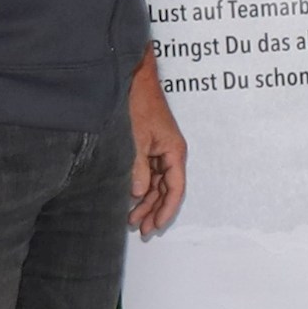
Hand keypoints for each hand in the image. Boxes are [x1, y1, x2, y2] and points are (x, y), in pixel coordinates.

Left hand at [127, 58, 188, 235]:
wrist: (133, 79)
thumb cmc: (140, 103)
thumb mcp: (136, 139)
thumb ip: (137, 167)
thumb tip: (137, 193)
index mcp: (174, 151)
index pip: (175, 188)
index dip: (166, 209)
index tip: (155, 225)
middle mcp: (170, 153)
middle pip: (166, 190)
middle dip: (154, 210)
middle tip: (140, 229)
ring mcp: (159, 150)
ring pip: (156, 184)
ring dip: (146, 201)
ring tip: (132, 219)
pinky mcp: (148, 146)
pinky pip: (148, 173)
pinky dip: (141, 187)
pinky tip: (131, 198)